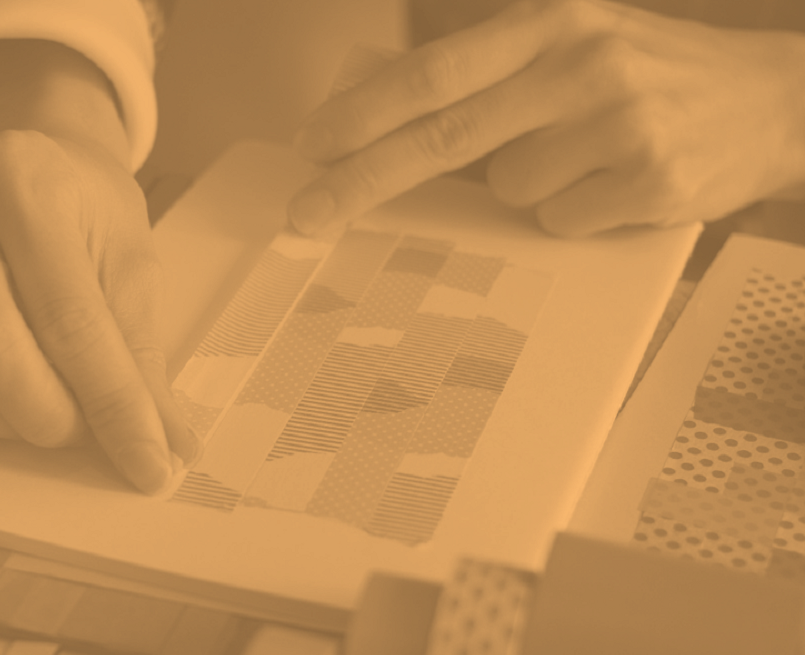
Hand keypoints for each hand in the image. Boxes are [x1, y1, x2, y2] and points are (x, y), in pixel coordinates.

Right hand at [0, 43, 197, 493]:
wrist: (22, 162)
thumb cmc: (84, 209)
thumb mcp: (129, 262)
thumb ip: (141, 357)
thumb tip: (167, 451)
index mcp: (23, 180)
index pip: (70, 318)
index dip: (112, 405)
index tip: (150, 466)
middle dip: (53, 418)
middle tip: (96, 440)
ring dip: (17, 422)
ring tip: (67, 415)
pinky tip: (22, 396)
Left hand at [288, 0, 804, 236]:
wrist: (770, 99)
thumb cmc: (647, 76)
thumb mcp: (571, 46)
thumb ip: (490, 76)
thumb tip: (385, 122)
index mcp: (552, 22)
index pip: (435, 72)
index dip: (365, 112)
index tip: (312, 144)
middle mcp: (582, 63)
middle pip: (442, 136)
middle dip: (363, 180)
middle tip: (307, 212)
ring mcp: (620, 123)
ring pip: (507, 189)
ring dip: (525, 187)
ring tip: (583, 158)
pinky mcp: (650, 181)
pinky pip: (559, 221)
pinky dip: (570, 213)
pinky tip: (612, 182)